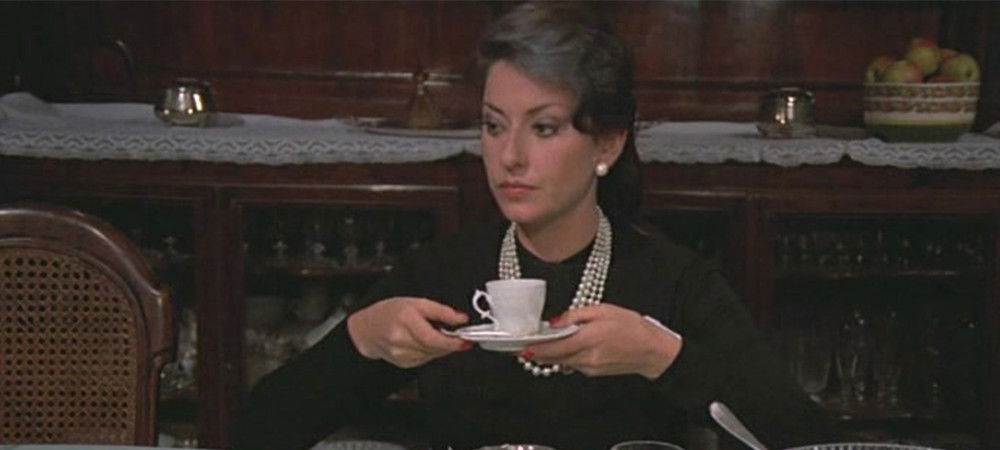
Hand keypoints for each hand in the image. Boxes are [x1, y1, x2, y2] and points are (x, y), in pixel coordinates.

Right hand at [347, 297, 470, 367]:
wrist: (367, 329)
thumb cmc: (390, 312)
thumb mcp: (417, 302)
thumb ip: (441, 311)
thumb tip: (461, 319)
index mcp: (405, 320)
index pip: (433, 337)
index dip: (452, 341)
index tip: (466, 340)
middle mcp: (401, 339)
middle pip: (435, 347)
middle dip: (450, 343)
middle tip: (459, 336)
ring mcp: (401, 354)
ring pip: (432, 355)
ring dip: (440, 347)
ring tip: (436, 334)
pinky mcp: (403, 363)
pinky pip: (426, 359)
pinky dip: (431, 351)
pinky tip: (425, 342)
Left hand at [523, 303, 681, 378]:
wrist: (652, 350)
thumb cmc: (631, 327)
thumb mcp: (603, 310)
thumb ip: (575, 315)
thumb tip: (554, 322)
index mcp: (588, 339)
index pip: (554, 348)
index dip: (535, 350)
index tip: (520, 348)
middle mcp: (586, 357)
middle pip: (553, 358)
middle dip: (537, 353)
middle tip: (521, 347)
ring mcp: (589, 368)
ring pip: (561, 362)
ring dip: (550, 355)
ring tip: (541, 344)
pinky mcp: (593, 372)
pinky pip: (572, 364)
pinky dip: (565, 356)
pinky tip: (565, 347)